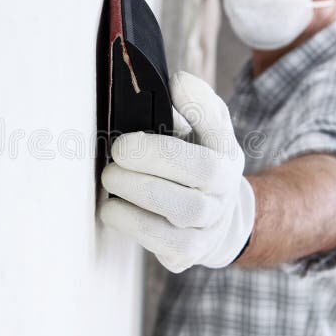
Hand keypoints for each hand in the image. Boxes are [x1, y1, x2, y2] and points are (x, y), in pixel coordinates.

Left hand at [98, 71, 254, 272]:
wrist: (213, 221)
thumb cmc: (192, 167)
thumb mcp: (200, 135)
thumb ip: (193, 108)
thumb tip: (178, 82)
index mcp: (224, 153)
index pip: (219, 125)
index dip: (200, 105)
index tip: (173, 83)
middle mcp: (224, 190)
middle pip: (202, 172)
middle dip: (155, 156)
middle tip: (118, 151)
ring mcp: (209, 225)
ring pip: (184, 211)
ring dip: (139, 193)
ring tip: (110, 179)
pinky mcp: (188, 253)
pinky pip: (164, 244)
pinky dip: (133, 225)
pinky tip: (113, 209)